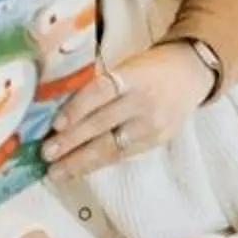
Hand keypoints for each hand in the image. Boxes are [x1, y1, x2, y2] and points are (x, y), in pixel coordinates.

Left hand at [41, 42, 212, 181]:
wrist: (191, 75)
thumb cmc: (147, 68)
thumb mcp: (125, 66)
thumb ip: (98, 84)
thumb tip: (54, 104)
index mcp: (133, 76)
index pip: (102, 91)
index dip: (78, 108)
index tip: (55, 124)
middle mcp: (143, 102)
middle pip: (103, 123)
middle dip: (72, 141)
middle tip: (45, 153)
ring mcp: (152, 126)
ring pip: (112, 147)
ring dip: (80, 161)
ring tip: (55, 171)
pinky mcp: (156, 142)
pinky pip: (122, 156)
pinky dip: (97, 165)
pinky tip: (78, 171)